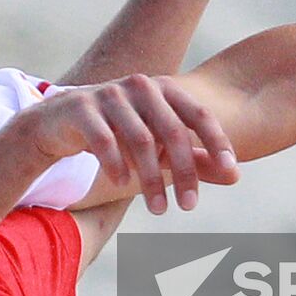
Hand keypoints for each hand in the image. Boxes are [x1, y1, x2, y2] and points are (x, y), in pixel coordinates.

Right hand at [22, 75, 237, 214]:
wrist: (60, 123)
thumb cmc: (119, 134)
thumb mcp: (159, 147)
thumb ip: (195, 158)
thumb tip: (236, 177)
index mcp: (164, 88)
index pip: (198, 114)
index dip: (217, 142)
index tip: (231, 171)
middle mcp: (140, 86)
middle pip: (172, 131)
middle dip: (185, 172)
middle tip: (190, 207)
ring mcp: (109, 94)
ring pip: (140, 140)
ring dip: (151, 179)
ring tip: (159, 209)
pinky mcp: (82, 107)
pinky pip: (104, 140)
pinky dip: (116, 164)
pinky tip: (121, 184)